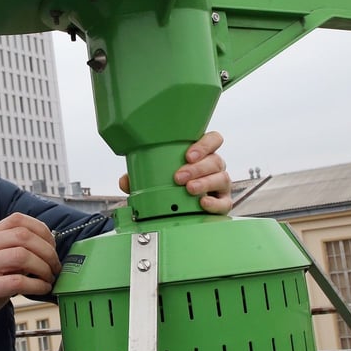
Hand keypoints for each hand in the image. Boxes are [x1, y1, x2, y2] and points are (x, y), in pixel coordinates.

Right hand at [0, 213, 59, 350]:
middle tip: (55, 266)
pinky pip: (16, 282)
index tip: (51, 246)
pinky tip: (40, 290)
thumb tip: (44, 254)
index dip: (41, 230)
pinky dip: (36, 285)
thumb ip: (10, 258)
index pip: (17, 220)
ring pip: (22, 256)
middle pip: (23, 236)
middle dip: (47, 251)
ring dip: (43, 268)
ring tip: (48, 279)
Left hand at [118, 130, 232, 214]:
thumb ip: (140, 177)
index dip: (204, 145)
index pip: (213, 140)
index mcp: (201, 154)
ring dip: (204, 183)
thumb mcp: (154, 178)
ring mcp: (220, 184)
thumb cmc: (170, 186)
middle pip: (215, 160)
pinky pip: (225, 202)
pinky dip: (214, 203)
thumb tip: (125, 181)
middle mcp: (214, 167)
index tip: (188, 155)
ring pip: (221, 178)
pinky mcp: (222, 202)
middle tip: (179, 177)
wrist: (179, 210)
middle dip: (197, 168)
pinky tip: (203, 203)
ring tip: (188, 189)